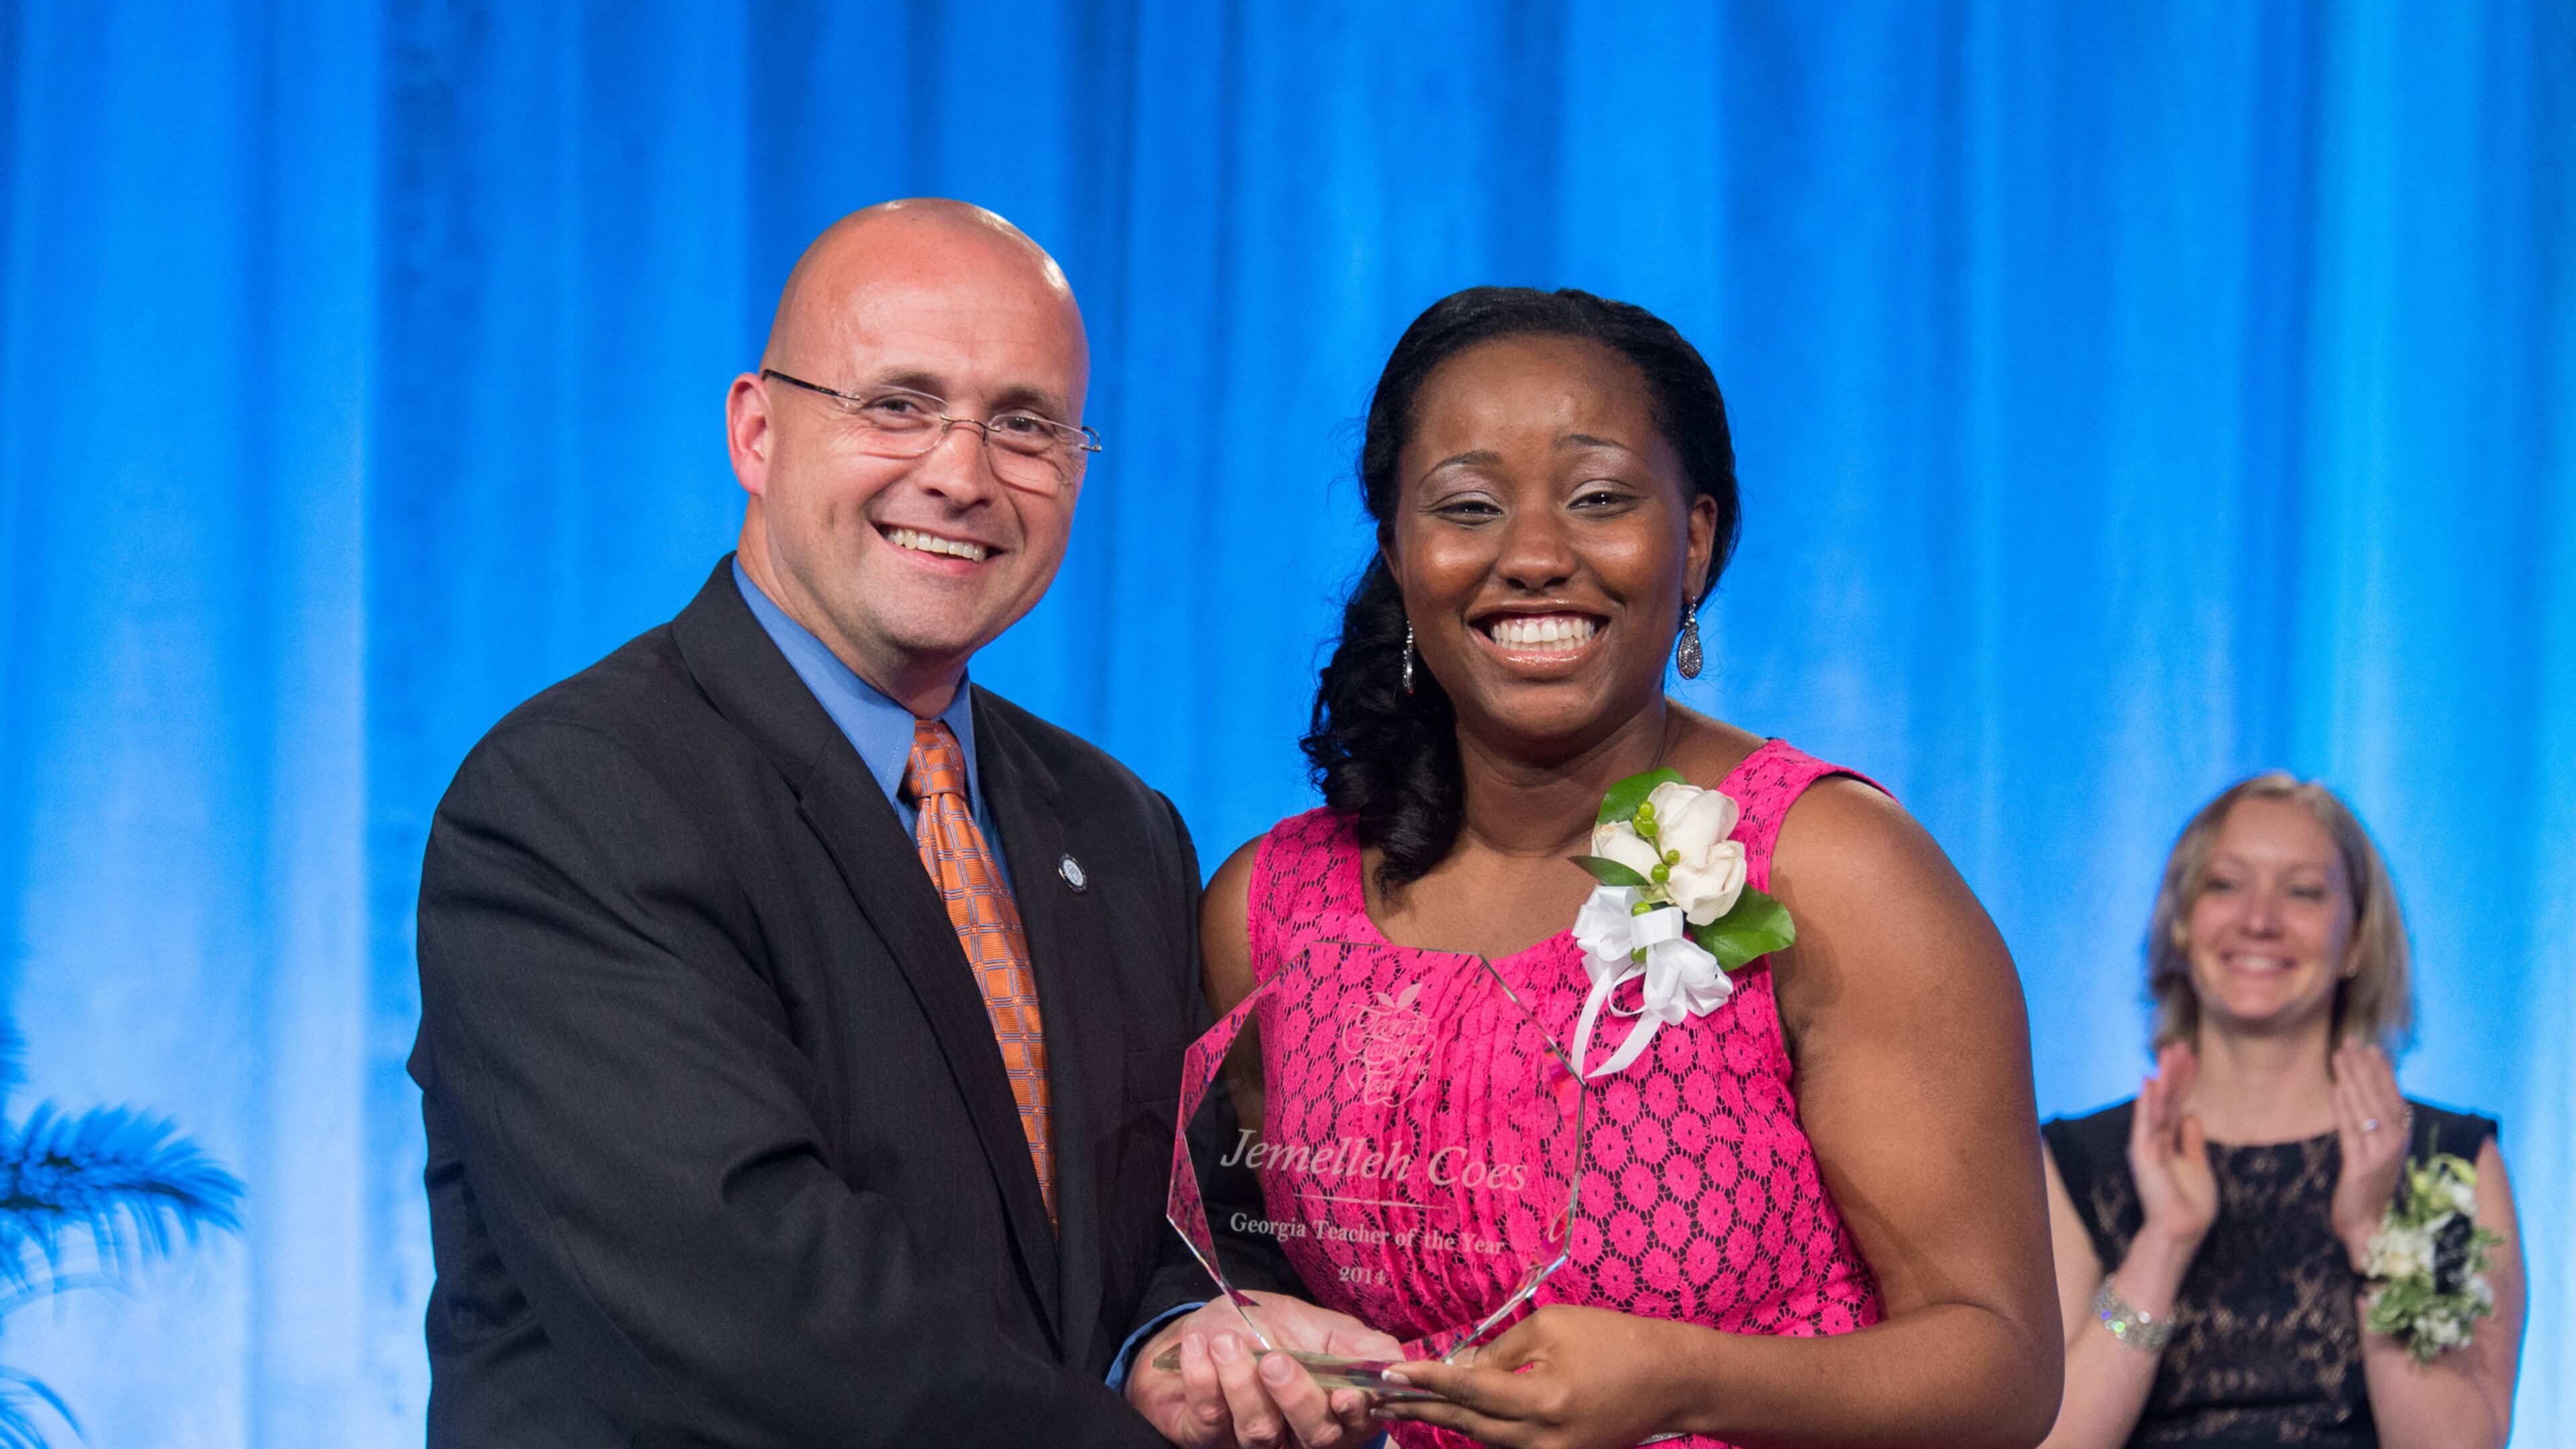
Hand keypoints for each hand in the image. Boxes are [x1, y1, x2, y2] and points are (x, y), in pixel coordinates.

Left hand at [1126, 1292, 1398, 1448]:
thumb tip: (1395, 1363)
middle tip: (1275, 1361)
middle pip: (1314, 1437)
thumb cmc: (1269, 1327)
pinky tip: (1198, 1347)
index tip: (1345, 1394)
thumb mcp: (1319, 1325)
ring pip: (1260, 1432)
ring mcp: (1254, 1441)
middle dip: (1296, 1399)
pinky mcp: (1208, 1437)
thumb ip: (1359, 1344)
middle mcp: (1299, 1434)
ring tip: (1226, 1342)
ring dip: (1241, 1383)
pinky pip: (1209, 1419)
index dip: (1356, 1414)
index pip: (1358, 1425)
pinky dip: (1202, 1378)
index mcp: (1336, 1409)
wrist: (1207, 1327)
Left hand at [1370, 1305, 1683, 1448]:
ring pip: (1485, 1440)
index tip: (1390, 1372)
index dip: (1427, 1380)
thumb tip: (1464, 1366)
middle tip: (1382, 1394)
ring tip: (1409, 1399)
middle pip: (1469, 1425)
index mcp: (1543, 1401)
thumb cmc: (1615, 1341)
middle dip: (1423, 1407)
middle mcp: (1544, 1439)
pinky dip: (1482, 1427)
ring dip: (1448, 1418)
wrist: (1672, 1380)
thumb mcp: (1553, 1327)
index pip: (1470, 1390)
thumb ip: (1501, 1350)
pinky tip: (1457, 1409)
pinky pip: (1509, 1445)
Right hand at [2128, 1042, 2216, 1251]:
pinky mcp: (2143, 1154)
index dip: (2184, 1081)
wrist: (2182, 1230)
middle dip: (2173, 1072)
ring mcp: (2147, 1145)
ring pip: (2157, 1104)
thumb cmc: (2191, 1205)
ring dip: (2164, 1078)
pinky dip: (2147, 1101)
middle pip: (2166, 1099)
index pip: (2176, 1104)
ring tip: (2170, 1052)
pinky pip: (2146, 1122)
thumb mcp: (2198, 1166)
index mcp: (2167, 1141)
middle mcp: (2154, 1139)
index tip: (2192, 1057)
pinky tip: (2149, 1081)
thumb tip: (2192, 1115)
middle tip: (2179, 1044)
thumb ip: (2192, 1141)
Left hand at [2329, 1041, 2408, 1265]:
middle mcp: (2396, 1144)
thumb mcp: (2375, 1150)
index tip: (2370, 1047)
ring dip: (2351, 1079)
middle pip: (2379, 1097)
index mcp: (2402, 1138)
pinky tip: (2335, 1089)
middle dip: (2364, 1067)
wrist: (2369, 1224)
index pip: (2393, 1097)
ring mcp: (2381, 1156)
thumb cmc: (2370, 1186)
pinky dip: (2343, 1109)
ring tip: (2338, 1055)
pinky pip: (2351, 1132)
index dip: (2382, 1072)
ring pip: (2365, 1109)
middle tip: (2350, 1041)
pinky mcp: (2362, 1167)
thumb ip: (2372, 1123)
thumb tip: (2360, 1090)